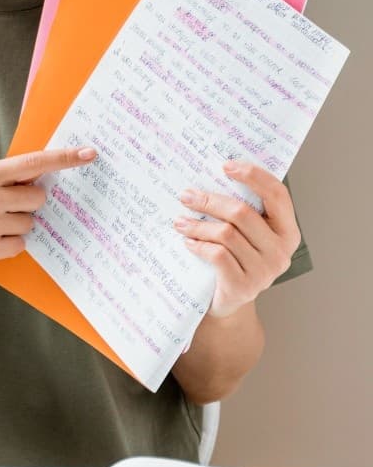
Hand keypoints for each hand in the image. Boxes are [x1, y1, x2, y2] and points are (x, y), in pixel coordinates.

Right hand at [0, 146, 97, 269]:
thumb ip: (0, 175)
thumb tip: (38, 175)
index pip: (32, 163)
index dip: (63, 158)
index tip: (88, 153)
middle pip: (37, 198)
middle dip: (28, 203)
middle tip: (6, 206)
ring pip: (29, 224)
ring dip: (17, 225)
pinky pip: (19, 245)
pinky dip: (8, 243)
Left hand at [173, 160, 300, 316]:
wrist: (226, 301)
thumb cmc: (234, 259)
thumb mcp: (245, 235)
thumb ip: (241, 211)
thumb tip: (209, 177)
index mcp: (287, 231)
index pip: (277, 195)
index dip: (254, 176)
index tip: (226, 165)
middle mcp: (281, 251)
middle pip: (242, 213)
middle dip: (210, 200)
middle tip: (186, 196)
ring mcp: (264, 272)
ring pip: (226, 234)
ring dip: (198, 224)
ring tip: (180, 222)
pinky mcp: (243, 286)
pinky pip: (217, 255)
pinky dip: (198, 245)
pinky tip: (187, 241)